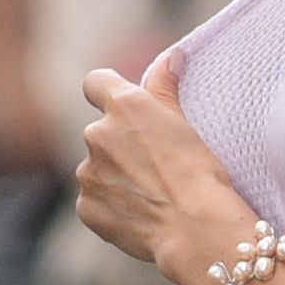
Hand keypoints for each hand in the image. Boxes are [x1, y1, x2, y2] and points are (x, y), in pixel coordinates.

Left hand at [73, 49, 252, 284]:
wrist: (195, 228)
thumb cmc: (199, 172)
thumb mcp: (185, 121)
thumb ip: (166, 85)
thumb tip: (172, 56)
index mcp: (123, 106)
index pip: (95, 82)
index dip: (106, 92)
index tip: (119, 105)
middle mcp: (97, 134)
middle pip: (100, 132)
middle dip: (119, 145)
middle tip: (152, 165)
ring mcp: (87, 173)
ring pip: (96, 169)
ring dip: (114, 177)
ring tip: (150, 194)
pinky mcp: (85, 207)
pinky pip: (94, 201)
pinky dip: (111, 206)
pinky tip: (139, 214)